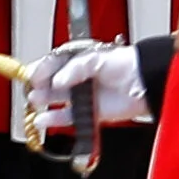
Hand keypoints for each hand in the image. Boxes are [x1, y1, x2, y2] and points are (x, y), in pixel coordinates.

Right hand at [25, 40, 148, 134]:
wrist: (146, 81)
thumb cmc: (126, 64)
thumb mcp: (96, 59)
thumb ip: (74, 69)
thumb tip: (56, 81)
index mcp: (81, 61)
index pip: (55, 64)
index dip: (42, 69)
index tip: (31, 75)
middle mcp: (82, 79)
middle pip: (54, 83)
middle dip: (40, 86)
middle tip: (31, 90)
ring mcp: (87, 96)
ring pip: (60, 100)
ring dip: (46, 102)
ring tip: (35, 103)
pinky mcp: (94, 113)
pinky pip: (72, 118)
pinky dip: (57, 119)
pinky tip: (45, 119)